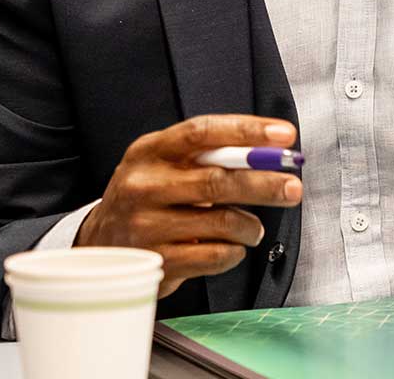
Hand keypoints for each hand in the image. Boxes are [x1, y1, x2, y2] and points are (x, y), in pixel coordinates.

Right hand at [77, 115, 303, 296]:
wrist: (101, 244)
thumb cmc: (148, 198)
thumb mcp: (165, 165)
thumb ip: (209, 157)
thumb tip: (271, 155)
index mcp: (150, 151)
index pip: (203, 131)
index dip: (248, 131)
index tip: (285, 135)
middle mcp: (144, 185)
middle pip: (218, 180)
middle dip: (265, 183)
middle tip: (292, 188)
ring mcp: (146, 225)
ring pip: (222, 222)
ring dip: (250, 225)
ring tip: (253, 227)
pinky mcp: (157, 261)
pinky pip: (214, 256)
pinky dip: (234, 252)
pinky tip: (231, 247)